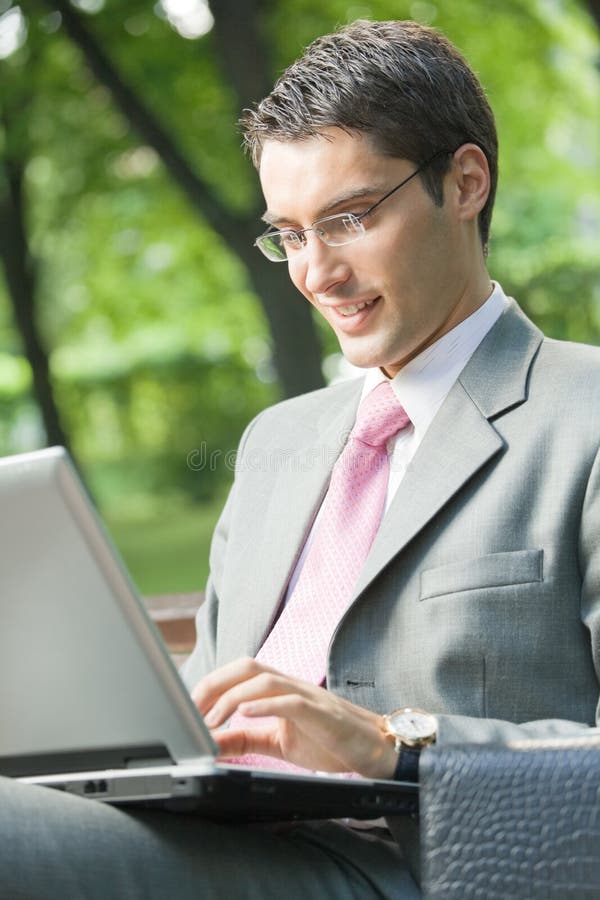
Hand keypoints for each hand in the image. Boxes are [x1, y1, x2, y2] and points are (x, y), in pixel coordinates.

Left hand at [191, 657, 398, 778]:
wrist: (376, 750)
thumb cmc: (329, 741)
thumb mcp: (278, 742)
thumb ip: (246, 739)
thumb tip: (210, 742)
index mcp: (280, 688)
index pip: (239, 672)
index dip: (210, 684)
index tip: (186, 708)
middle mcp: (291, 684)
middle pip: (246, 666)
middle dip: (213, 684)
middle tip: (190, 711)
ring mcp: (307, 695)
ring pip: (264, 679)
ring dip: (232, 697)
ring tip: (211, 719)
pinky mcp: (322, 713)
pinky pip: (290, 701)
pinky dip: (264, 705)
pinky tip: (244, 714)